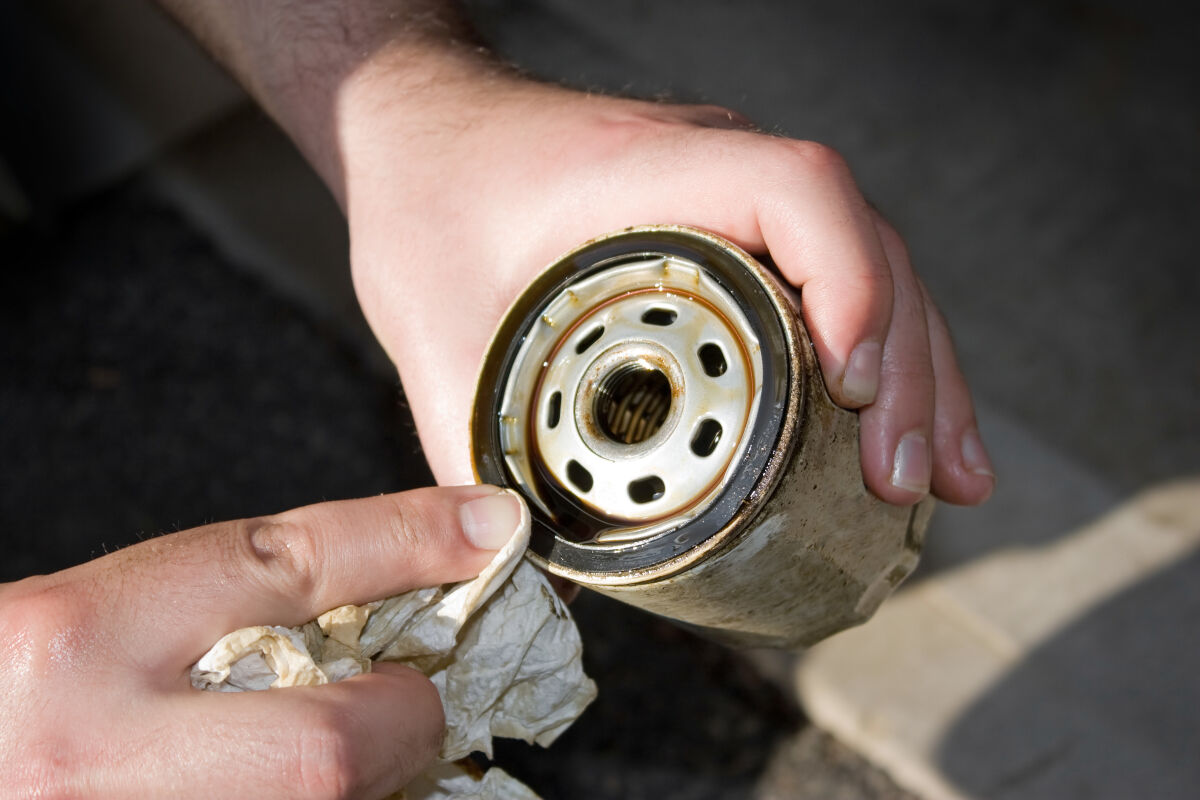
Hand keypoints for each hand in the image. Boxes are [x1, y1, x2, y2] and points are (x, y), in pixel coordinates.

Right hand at [0, 485, 522, 798]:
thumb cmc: (31, 684)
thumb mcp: (104, 613)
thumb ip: (232, 599)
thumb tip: (396, 581)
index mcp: (80, 636)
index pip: (285, 564)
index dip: (408, 540)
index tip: (484, 530)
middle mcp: (95, 753)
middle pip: (324, 749)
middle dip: (400, 724)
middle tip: (409, 702)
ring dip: (371, 778)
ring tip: (363, 738)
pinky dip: (340, 797)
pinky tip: (302, 776)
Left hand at [154, 0, 994, 505]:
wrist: (424, 138)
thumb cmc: (428, 205)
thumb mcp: (434, 333)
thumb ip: (474, 454)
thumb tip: (535, 571)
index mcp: (645, 175)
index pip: (797, 188)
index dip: (848, 277)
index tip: (853, 382)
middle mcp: (713, 173)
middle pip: (864, 242)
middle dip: (905, 365)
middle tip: (903, 483)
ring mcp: (735, 198)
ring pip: (872, 265)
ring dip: (919, 370)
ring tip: (942, 477)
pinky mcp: (737, 231)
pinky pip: (837, 281)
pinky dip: (882, 354)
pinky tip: (905, 430)